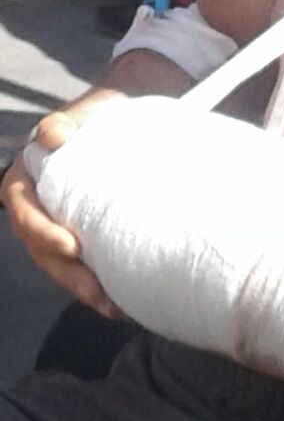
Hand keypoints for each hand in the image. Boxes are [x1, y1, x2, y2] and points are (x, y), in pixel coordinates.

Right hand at [0, 114, 115, 316]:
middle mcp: (35, 208)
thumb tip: (52, 135)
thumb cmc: (97, 119)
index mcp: (26, 180)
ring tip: (110, 305)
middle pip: (40, 248)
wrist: (120, 127)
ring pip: (59, 265)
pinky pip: (81, 266)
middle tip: (95, 290)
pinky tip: (120, 303)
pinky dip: (97, 285)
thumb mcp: (84, 115)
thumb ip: (66, 123)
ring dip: (82, 288)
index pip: (25, 210)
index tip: (72, 247)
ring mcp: (55, 226)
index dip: (43, 232)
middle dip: (66, 273)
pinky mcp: (78, 239)